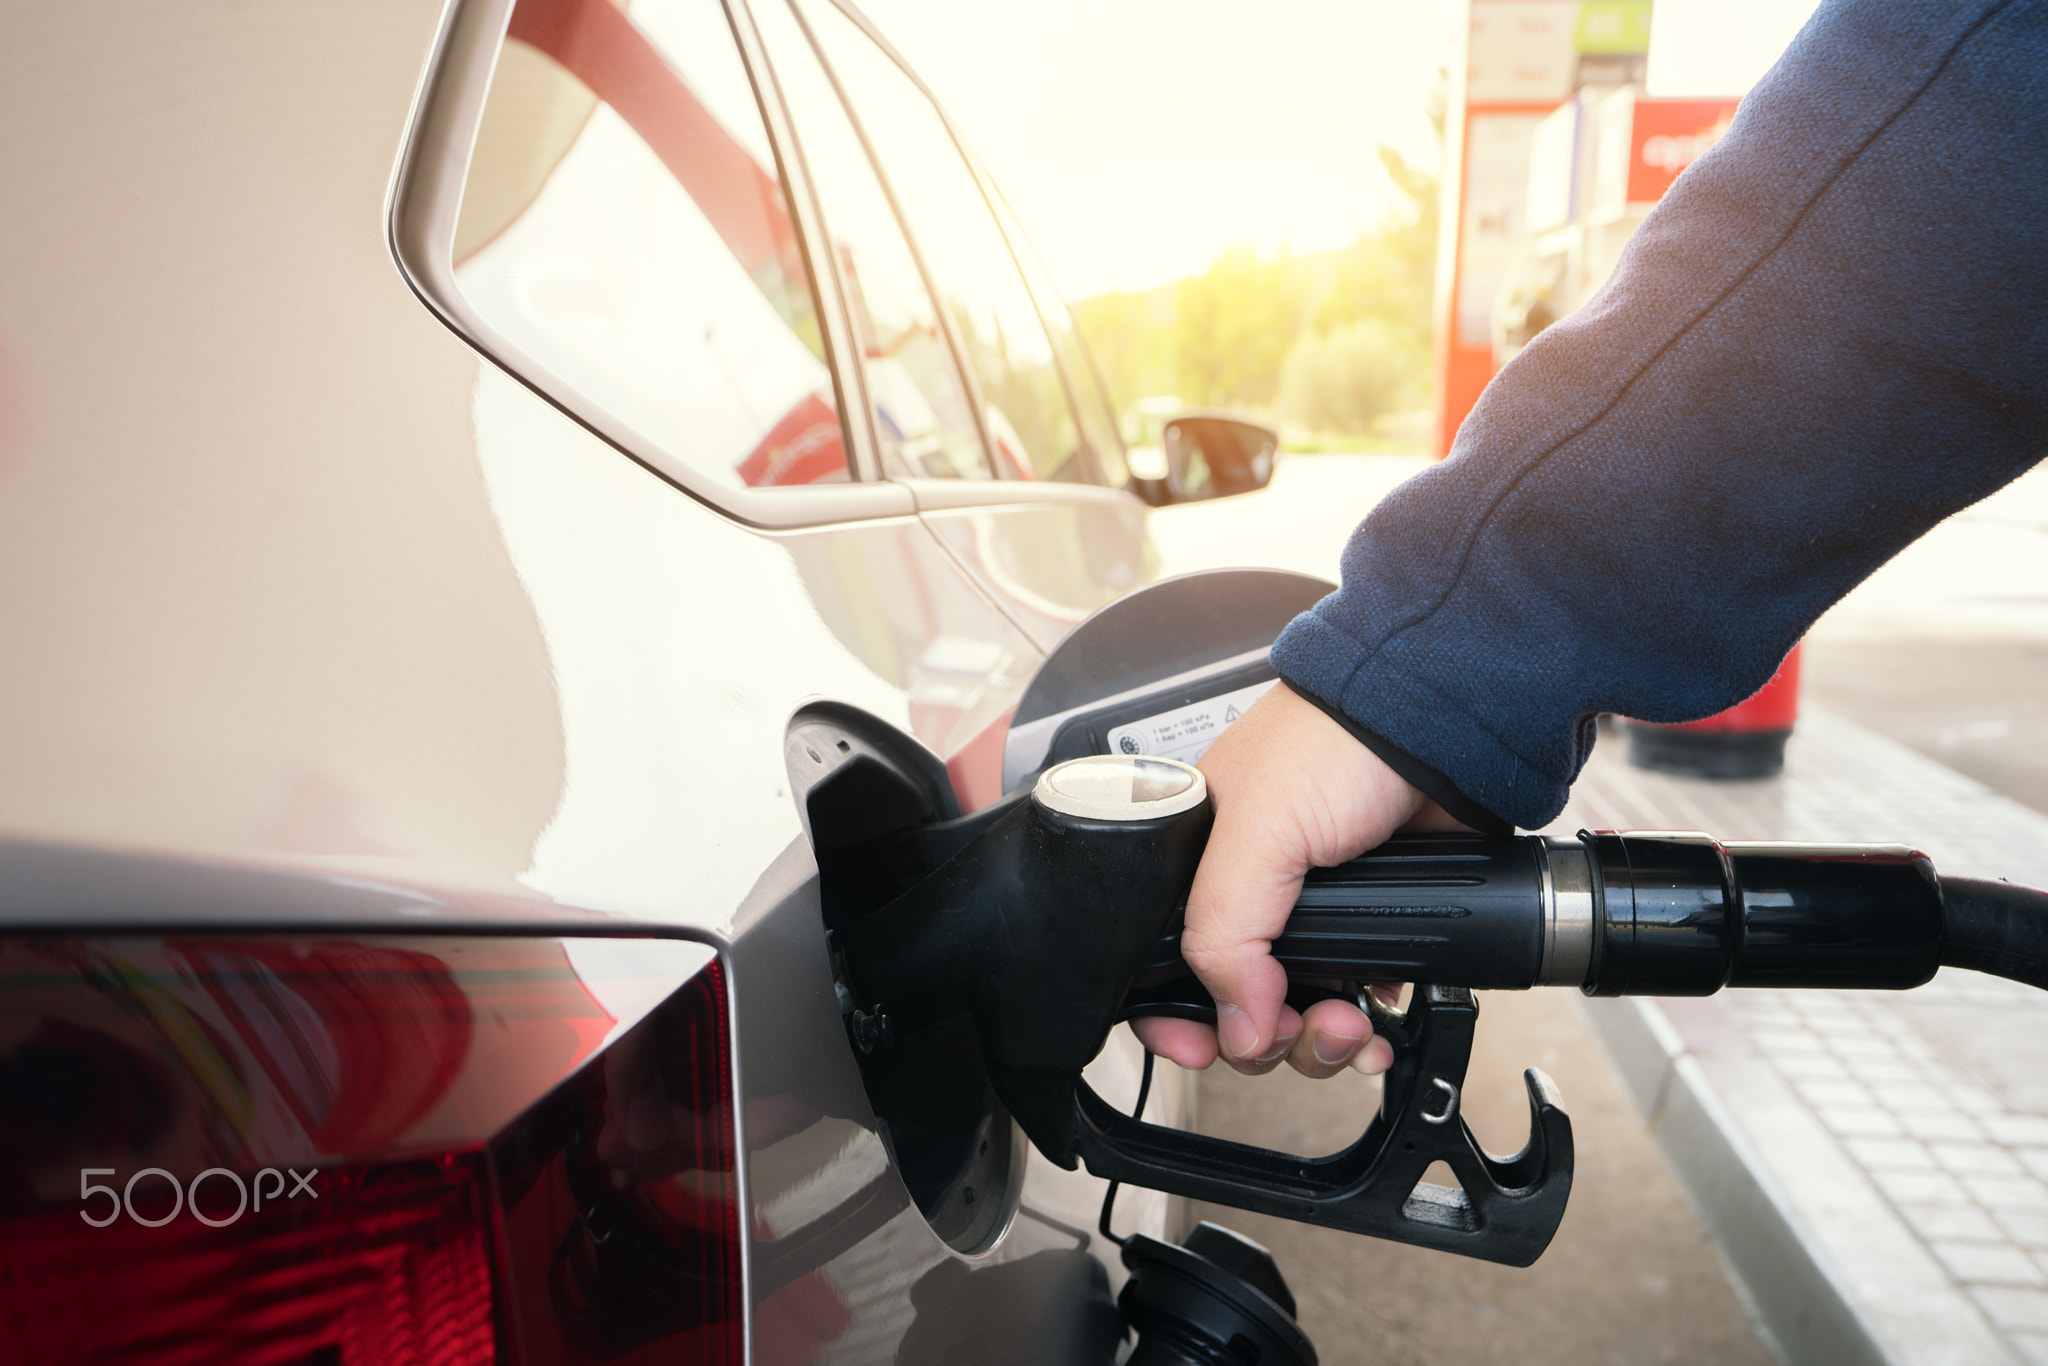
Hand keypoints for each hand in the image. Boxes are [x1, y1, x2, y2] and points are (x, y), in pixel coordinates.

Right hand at [1129, 682, 1470, 1077]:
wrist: (1442, 727)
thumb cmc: (1339, 740)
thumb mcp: (1258, 830)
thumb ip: (1225, 932)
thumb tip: (1236, 1027)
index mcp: (1200, 862)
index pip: (1163, 962)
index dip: (1176, 1018)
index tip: (1203, 1049)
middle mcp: (1252, 892)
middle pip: (1234, 1005)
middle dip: (1267, 1037)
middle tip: (1300, 1031)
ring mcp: (1315, 910)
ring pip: (1297, 1014)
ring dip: (1321, 1041)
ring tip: (1350, 1027)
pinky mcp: (1374, 921)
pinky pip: (1357, 1001)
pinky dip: (1366, 1026)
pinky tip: (1379, 1022)